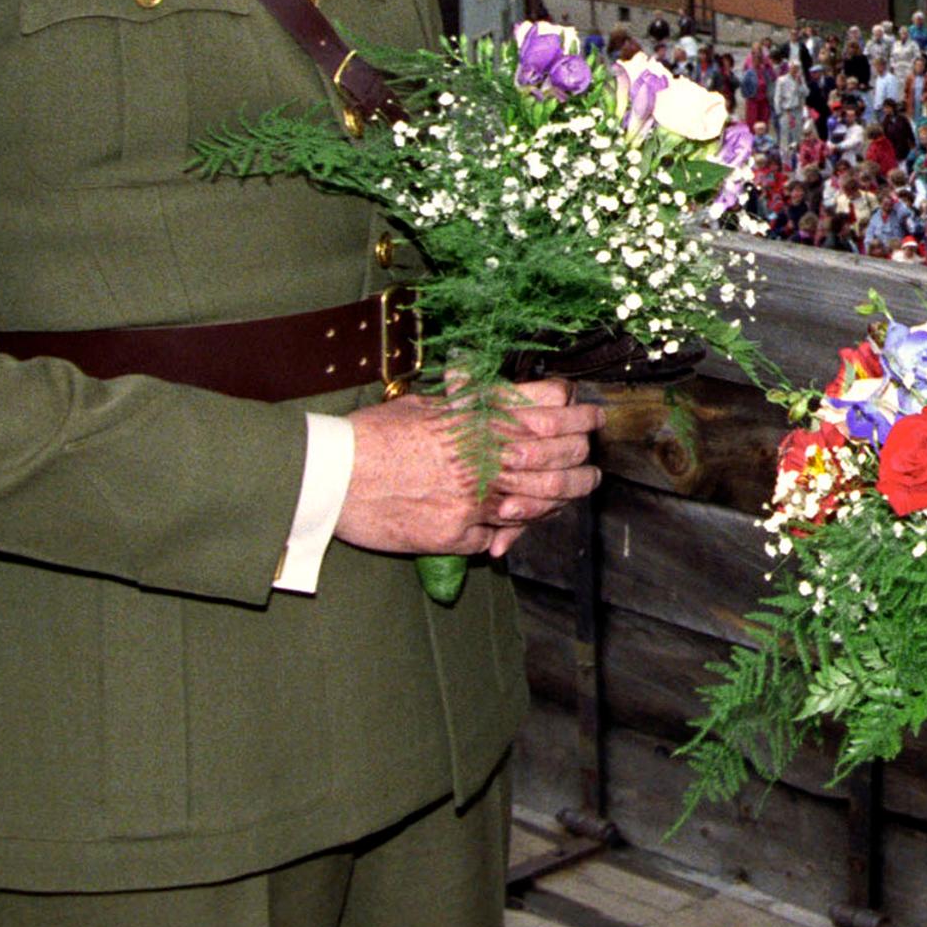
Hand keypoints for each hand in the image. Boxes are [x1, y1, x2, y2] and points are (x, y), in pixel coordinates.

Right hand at [337, 379, 604, 558]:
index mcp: (480, 419)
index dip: (575, 412)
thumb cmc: (373, 436)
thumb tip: (487, 391)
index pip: (548, 410)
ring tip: (582, 487)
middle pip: (557, 456)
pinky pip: (501, 534)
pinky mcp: (459, 534)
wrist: (333, 476)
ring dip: (568, 493)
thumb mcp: (425, 404)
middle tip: (592, 456)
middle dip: (582, 455)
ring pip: (542, 499)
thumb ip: (464, 403)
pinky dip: (515, 528)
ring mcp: (476, 499)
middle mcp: (486, 457)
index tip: (588, 415)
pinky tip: (524, 523)